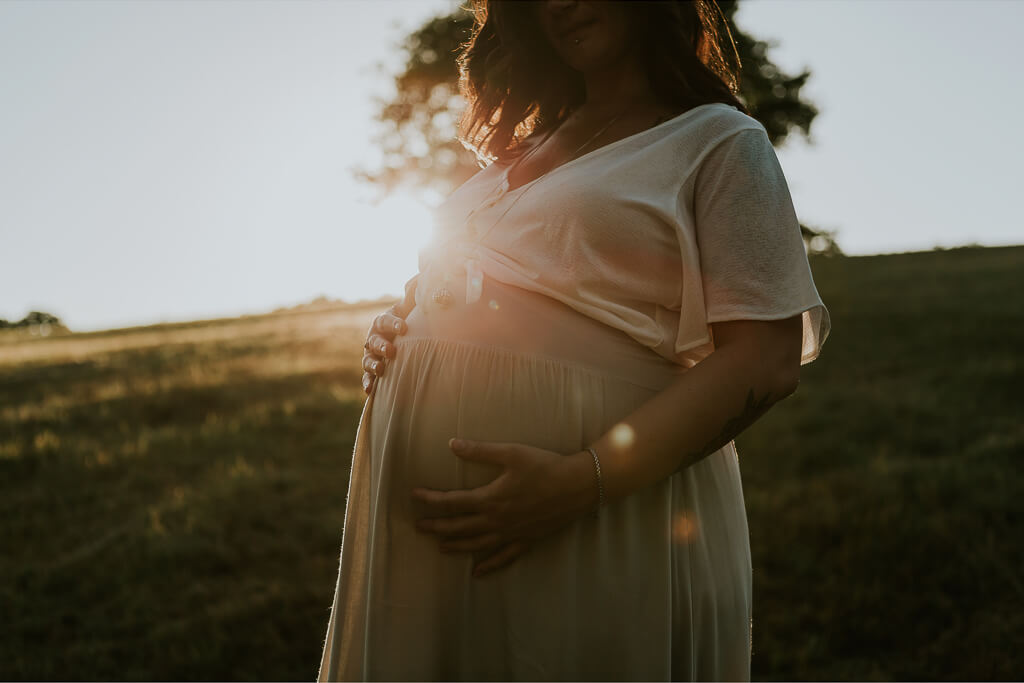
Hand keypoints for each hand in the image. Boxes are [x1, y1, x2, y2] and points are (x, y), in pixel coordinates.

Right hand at [362, 273, 417, 394]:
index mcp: (384, 321)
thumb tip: (422, 276)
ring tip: (381, 370)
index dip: (394, 323)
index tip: (405, 327)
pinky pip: (368, 377)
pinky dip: (368, 382)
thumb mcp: (412, 308)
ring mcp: (372, 355)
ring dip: (372, 365)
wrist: (404, 339)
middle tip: (391, 351)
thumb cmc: (409, 321)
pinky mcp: (373, 370)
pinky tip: (371, 389)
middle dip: (381, 345)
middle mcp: (374, 337)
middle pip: (374, 340)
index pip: (386, 320)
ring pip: (368, 359)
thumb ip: (414, 295)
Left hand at [412, 439, 597, 576]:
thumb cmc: (545, 466)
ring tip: (441, 548)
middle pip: (460, 527)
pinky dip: (489, 566)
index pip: (453, 502)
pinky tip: (477, 573)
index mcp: (491, 499)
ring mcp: (512, 534)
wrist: (578, 486)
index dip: (431, 500)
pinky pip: (504, 558)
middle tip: (418, 528)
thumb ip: (480, 451)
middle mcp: (497, 521)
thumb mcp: (511, 453)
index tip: (414, 496)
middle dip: (437, 527)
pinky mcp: (526, 540)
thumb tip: (451, 444)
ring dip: (457, 547)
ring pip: (477, 545)